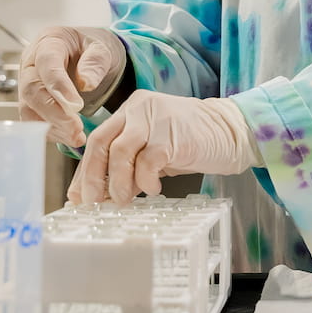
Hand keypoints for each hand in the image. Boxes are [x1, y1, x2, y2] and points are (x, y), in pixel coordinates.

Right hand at [18, 26, 126, 147]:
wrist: (84, 55)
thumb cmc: (90, 49)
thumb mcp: (101, 47)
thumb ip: (95, 61)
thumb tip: (86, 83)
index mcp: (48, 43)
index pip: (46, 63)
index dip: (58, 85)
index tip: (76, 105)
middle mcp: (31, 64)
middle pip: (32, 90)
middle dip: (54, 113)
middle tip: (76, 129)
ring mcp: (27, 85)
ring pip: (29, 109)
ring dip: (52, 127)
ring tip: (76, 137)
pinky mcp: (31, 103)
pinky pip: (34, 121)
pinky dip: (51, 132)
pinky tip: (69, 137)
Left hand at [67, 91, 260, 205]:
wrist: (233, 131)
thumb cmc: (193, 143)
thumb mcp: (155, 152)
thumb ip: (131, 166)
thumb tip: (103, 195)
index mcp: (131, 110)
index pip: (97, 139)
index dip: (85, 171)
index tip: (78, 198)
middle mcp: (139, 108)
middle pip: (101, 142)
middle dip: (93, 177)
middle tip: (94, 204)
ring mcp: (156, 118)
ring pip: (121, 152)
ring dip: (119, 182)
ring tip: (124, 200)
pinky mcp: (173, 133)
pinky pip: (149, 161)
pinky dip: (146, 180)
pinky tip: (154, 189)